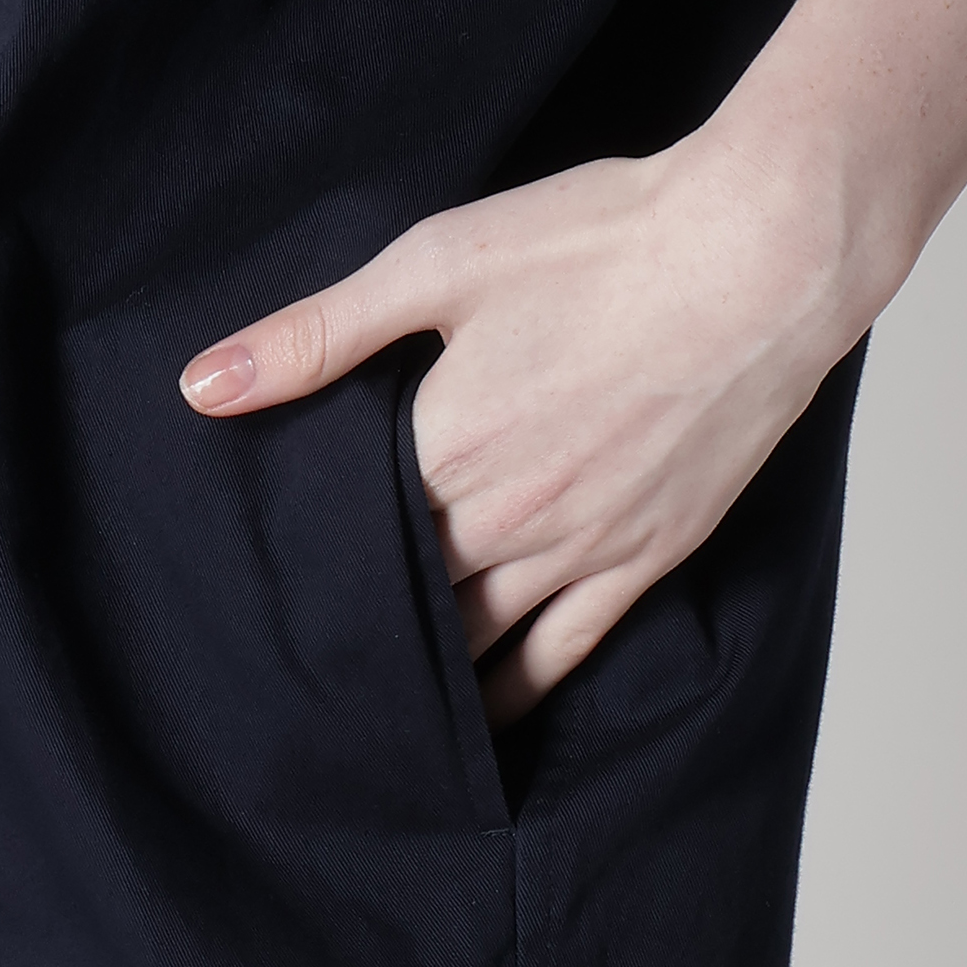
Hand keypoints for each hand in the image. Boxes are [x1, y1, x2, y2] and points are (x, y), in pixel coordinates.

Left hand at [177, 123, 868, 726]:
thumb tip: (203, 387)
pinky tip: (476, 724)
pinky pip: (562, 654)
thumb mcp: (439, 262)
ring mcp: (583, 548)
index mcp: (444, 451)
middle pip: (403, 608)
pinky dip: (512, 696)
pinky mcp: (647, 556)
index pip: (343, 544)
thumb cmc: (605, 241)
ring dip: (420, 677)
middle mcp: (507, 521)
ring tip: (362, 713)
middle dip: (348, 634)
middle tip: (288, 669)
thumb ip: (317, 334)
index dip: (298, 572)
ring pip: (476, 647)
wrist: (763, 254)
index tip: (251, 598)